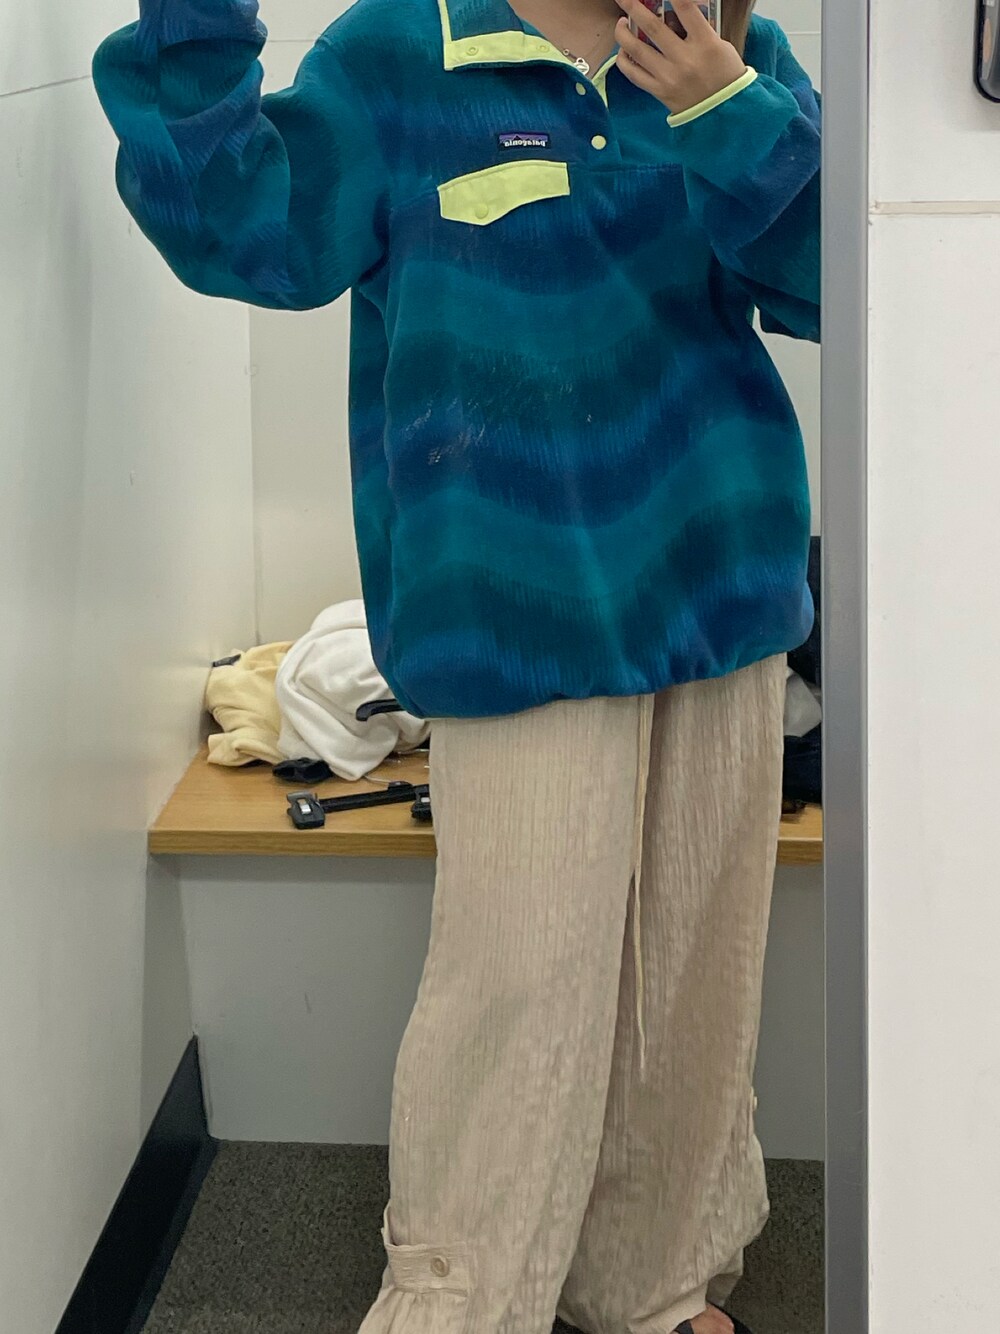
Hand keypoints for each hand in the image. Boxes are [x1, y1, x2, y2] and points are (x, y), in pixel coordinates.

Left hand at [614, 0, 746, 115]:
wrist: (724, 112)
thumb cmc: (725, 75)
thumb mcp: (721, 46)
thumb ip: (699, 29)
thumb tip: (674, 15)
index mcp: (705, 43)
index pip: (685, 7)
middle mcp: (685, 59)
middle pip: (653, 26)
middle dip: (634, 7)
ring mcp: (669, 76)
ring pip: (637, 50)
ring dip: (623, 33)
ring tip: (620, 23)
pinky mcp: (659, 91)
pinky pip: (634, 75)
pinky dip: (624, 61)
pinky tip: (623, 51)